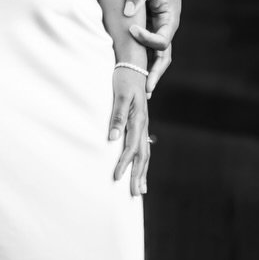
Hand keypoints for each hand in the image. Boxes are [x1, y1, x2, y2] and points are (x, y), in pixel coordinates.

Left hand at [108, 64, 150, 191]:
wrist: (134, 65)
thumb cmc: (124, 79)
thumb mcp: (120, 96)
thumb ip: (117, 116)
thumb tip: (113, 138)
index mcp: (138, 120)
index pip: (131, 148)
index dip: (124, 164)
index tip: (117, 178)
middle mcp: (143, 125)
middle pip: (142, 155)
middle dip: (138, 175)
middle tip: (136, 194)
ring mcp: (143, 124)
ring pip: (145, 153)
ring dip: (142, 172)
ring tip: (141, 189)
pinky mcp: (140, 123)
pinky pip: (143, 146)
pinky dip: (142, 161)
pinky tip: (140, 168)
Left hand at [123, 0, 181, 98]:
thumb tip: (128, 12)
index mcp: (170, 20)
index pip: (162, 40)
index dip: (146, 38)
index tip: (131, 30)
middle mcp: (168, 30)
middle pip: (164, 57)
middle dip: (155, 73)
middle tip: (146, 89)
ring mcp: (162, 33)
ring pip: (159, 59)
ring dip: (152, 74)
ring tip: (143, 92)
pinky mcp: (154, 33)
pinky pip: (151, 52)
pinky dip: (146, 65)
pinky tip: (137, 77)